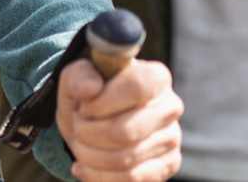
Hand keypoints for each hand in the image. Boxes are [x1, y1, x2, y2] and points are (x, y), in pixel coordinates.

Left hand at [56, 56, 181, 181]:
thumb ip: (79, 76)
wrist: (97, 120)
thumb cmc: (90, 95)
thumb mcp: (77, 77)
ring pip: (126, 158)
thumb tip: (89, 88)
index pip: (136, 86)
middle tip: (76, 126)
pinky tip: (82, 166)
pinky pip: (131, 178)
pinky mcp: (167, 166)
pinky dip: (99, 176)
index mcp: (155, 76)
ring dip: (90, 154)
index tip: (83, 107)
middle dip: (89, 133)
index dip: (103, 101)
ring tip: (78, 144)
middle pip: (127, 130)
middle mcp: (169, 107)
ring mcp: (171, 139)